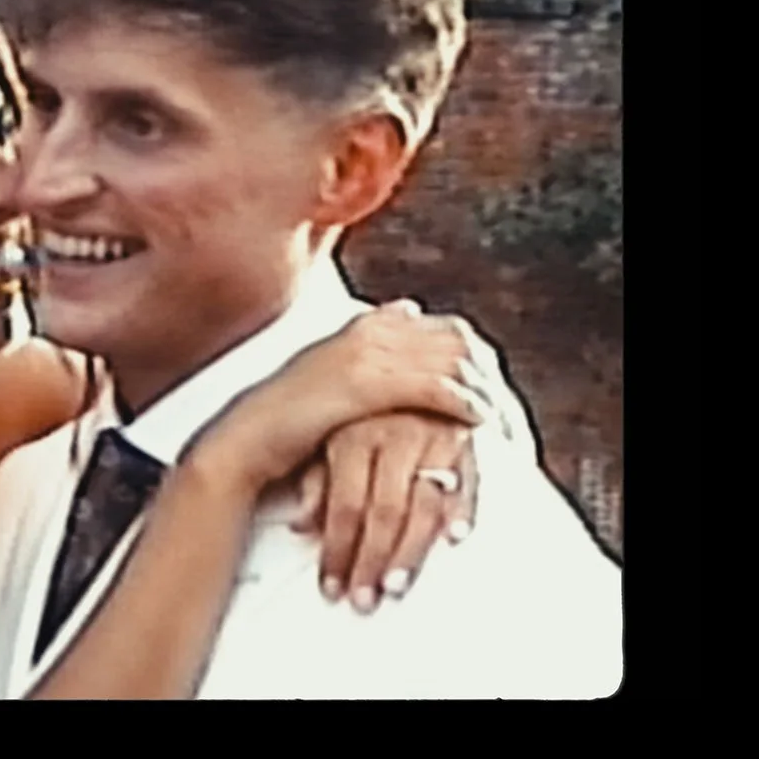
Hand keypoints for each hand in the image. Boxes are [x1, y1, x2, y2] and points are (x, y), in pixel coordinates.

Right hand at [189, 300, 504, 493]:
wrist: (247, 442)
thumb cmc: (286, 424)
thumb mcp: (332, 381)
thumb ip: (370, 354)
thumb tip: (408, 316)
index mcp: (364, 325)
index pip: (441, 328)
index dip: (474, 356)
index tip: (494, 386)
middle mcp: (369, 329)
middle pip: (456, 339)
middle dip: (488, 373)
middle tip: (510, 409)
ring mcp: (368, 352)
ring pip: (452, 362)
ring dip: (484, 393)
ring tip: (505, 423)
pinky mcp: (368, 383)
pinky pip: (435, 387)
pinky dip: (463, 404)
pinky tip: (481, 422)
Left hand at [288, 411, 479, 612]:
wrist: (408, 367)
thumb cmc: (361, 414)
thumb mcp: (329, 439)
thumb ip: (318, 479)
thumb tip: (300, 524)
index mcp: (354, 431)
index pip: (346, 503)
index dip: (338, 548)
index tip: (332, 586)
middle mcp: (395, 431)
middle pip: (383, 508)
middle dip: (371, 559)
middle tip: (362, 599)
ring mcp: (433, 432)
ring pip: (423, 503)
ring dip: (409, 550)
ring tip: (394, 586)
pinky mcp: (467, 435)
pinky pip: (470, 478)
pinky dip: (463, 508)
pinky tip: (454, 537)